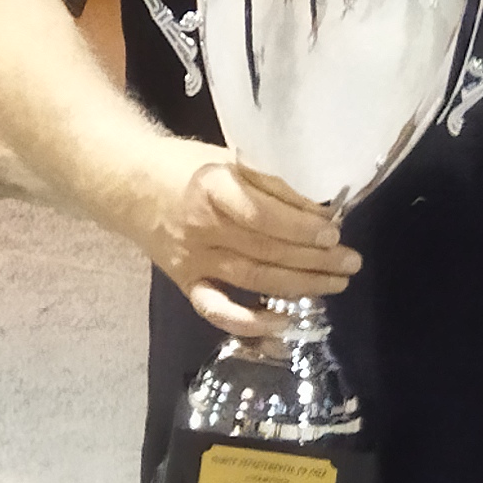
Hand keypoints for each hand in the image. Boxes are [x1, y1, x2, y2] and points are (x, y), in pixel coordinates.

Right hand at [142, 152, 354, 337]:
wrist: (130, 185)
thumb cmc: (188, 167)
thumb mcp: (230, 159)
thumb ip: (273, 184)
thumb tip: (320, 212)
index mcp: (213, 187)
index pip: (262, 214)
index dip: (301, 227)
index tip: (334, 232)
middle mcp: (202, 228)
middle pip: (265, 250)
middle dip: (314, 259)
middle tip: (351, 262)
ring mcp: (193, 260)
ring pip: (252, 279)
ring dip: (300, 286)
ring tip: (336, 284)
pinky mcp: (185, 283)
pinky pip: (216, 310)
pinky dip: (249, 322)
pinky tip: (282, 322)